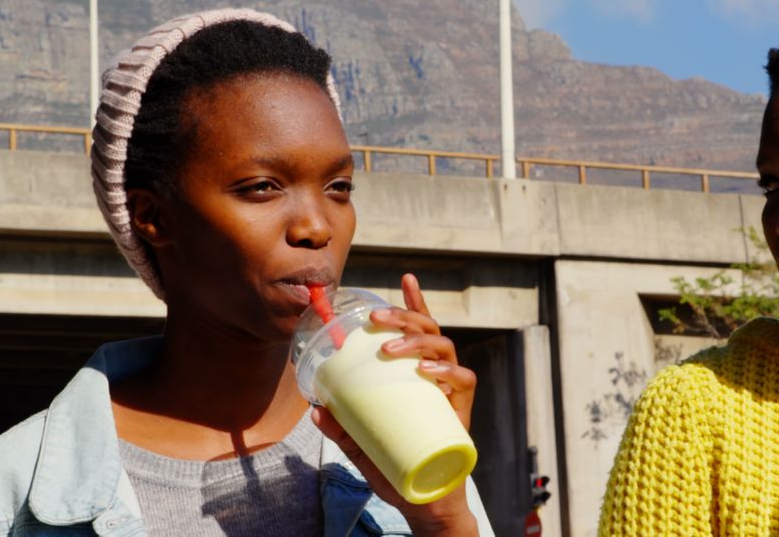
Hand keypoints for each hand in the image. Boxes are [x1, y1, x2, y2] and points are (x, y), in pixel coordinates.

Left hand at [311, 273, 478, 535]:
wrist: (426, 503)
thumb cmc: (398, 469)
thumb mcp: (363, 447)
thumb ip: (343, 429)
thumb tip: (316, 408)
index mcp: (420, 375)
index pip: (421, 331)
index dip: (416, 302)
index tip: (406, 276)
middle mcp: (439, 377)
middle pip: (430, 331)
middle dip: (405, 316)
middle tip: (376, 319)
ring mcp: (452, 393)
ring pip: (445, 349)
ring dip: (418, 341)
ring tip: (390, 348)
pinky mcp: (462, 412)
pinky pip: (463, 381)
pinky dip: (445, 372)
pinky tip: (424, 370)